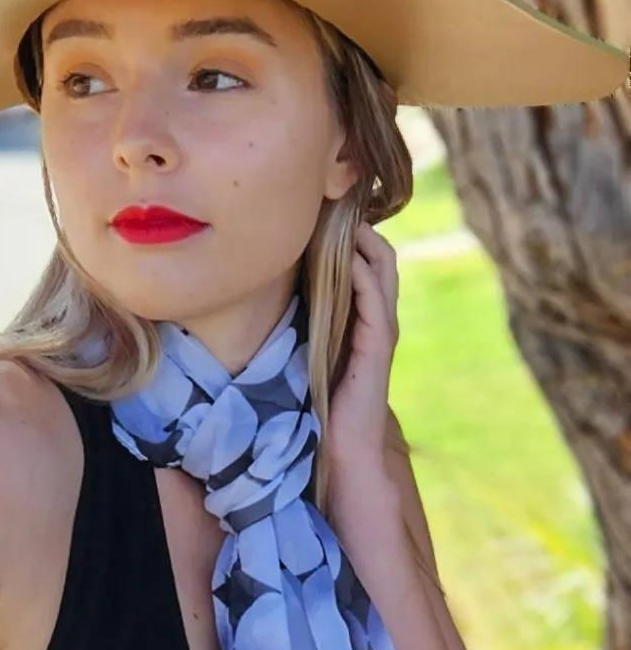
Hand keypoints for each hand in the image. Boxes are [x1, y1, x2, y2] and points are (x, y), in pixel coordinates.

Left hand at [325, 220, 399, 485]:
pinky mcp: (379, 349)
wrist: (342, 449)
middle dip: (358, 228)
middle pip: (377, 258)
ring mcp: (380, 333)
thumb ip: (302, 324)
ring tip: (346, 217)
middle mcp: (374, 320)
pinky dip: (367, 277)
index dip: (347, 234)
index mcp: (357, 318)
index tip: (320, 208)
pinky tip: (353, 258)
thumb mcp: (306, 353)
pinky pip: (377, 303)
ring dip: (366, 244)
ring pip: (384, 273)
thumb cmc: (319, 406)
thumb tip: (266, 292)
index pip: (362, 262)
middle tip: (336, 200)